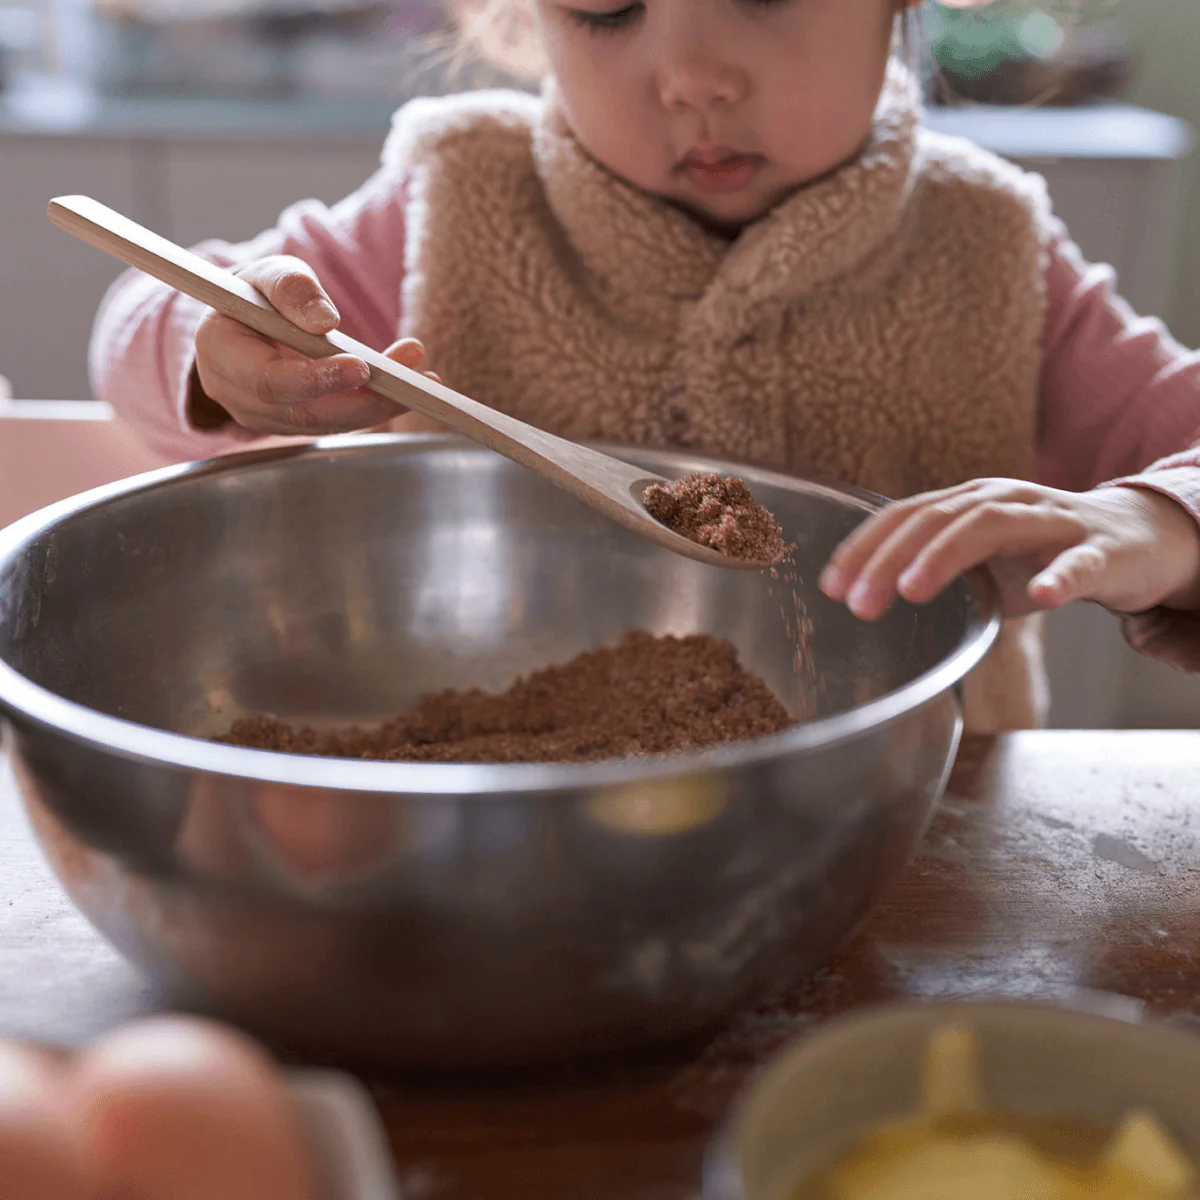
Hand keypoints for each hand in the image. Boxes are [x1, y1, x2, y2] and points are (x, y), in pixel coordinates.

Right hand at [191, 255, 431, 435]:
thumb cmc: (254, 295)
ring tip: (424, 376)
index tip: (362, 365)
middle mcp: (240, 398)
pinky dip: (377, 405)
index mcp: (221, 356)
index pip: (270, 381)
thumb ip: (291, 288)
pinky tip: (411, 386)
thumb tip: (324, 321)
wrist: (244, 325)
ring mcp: (268, 419)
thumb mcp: (266, 274)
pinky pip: (339, 421)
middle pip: (308, 413)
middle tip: (411, 375)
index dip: (317, 379)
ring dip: (382, 403)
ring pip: (330, 423)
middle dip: (365, 398)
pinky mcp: (297, 425)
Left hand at [819, 479, 1199, 619]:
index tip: (830, 587)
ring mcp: (1051, 522)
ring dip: (944, 556)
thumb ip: (934, 571)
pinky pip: (1078, 562)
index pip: (903, 516)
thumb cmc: (1044, 554)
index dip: (863, 549)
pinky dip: (1058, 576)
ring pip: (990, 525)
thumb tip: (869, 601)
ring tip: (911, 589)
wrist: (1138, 539)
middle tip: (858, 603)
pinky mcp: (1101, 550)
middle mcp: (1003, 501)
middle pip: (934, 519)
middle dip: (887, 560)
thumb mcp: (980, 562)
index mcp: (969, 503)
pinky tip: (1040, 596)